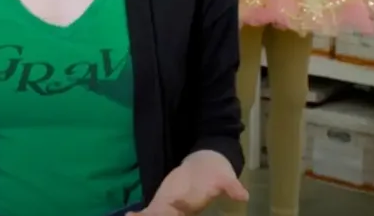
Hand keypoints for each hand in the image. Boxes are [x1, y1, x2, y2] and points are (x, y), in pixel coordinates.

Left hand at [128, 151, 248, 215]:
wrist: (208, 163)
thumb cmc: (218, 172)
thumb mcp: (226, 178)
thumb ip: (231, 186)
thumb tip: (243, 194)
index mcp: (190, 207)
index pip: (178, 214)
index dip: (169, 214)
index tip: (161, 215)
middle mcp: (179, 211)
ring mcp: (169, 208)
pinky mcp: (163, 202)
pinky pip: (150, 211)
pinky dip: (140, 214)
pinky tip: (130, 215)